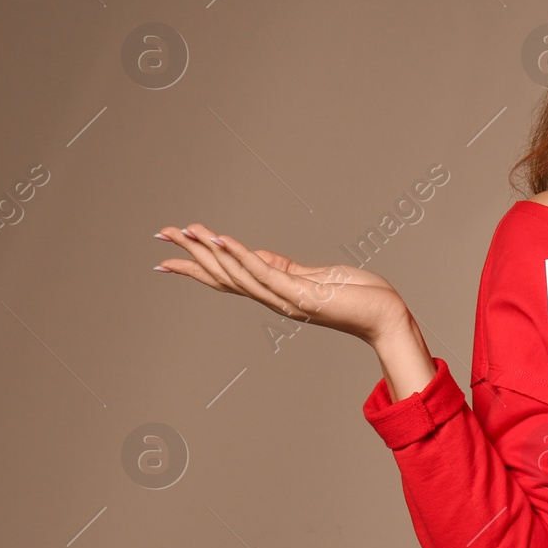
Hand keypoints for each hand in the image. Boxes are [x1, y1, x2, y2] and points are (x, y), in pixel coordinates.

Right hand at [153, 222, 408, 344]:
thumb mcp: (315, 276)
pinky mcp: (302, 293)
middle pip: (223, 276)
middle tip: (161, 234)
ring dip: (209, 251)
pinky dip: (241, 255)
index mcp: (277, 292)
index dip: (197, 266)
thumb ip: (284, 269)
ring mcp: (286, 298)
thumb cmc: (359, 296)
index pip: (228, 279)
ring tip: (184, 231)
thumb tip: (257, 256)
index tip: (166, 256)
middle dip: (191, 256)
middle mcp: (275, 299)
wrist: (386, 316)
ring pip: (237, 274)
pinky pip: (264, 272)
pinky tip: (221, 239)